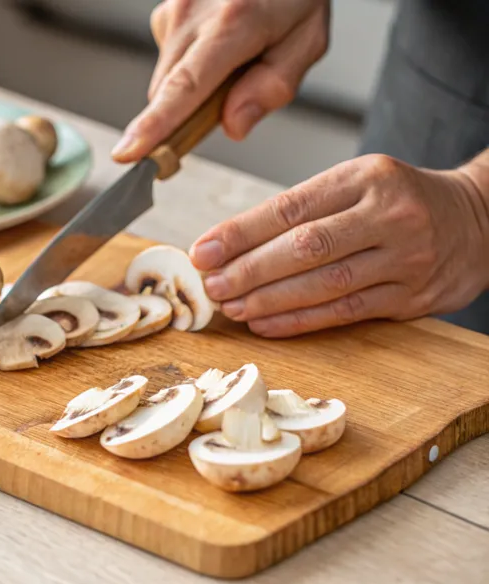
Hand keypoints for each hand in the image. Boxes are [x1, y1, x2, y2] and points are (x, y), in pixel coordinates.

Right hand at [112, 0, 329, 161]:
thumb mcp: (307, 40)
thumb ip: (274, 87)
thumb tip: (234, 125)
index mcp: (232, 23)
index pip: (184, 87)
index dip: (154, 125)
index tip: (129, 152)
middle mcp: (192, 12)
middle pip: (168, 94)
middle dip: (191, 111)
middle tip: (232, 96)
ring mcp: (174, 8)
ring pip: (168, 79)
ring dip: (195, 83)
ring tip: (234, 55)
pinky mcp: (166, 9)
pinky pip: (171, 56)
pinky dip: (192, 61)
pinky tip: (219, 39)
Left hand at [189, 154, 488, 336]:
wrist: (479, 220)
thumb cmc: (399, 200)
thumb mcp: (357, 183)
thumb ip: (303, 210)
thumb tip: (231, 244)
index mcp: (366, 177)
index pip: (290, 208)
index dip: (240, 233)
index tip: (203, 251)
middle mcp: (388, 215)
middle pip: (304, 247)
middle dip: (249, 271)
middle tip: (212, 287)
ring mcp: (405, 258)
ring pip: (323, 284)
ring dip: (268, 301)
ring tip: (231, 307)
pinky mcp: (412, 297)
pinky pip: (345, 312)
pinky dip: (299, 321)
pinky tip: (265, 324)